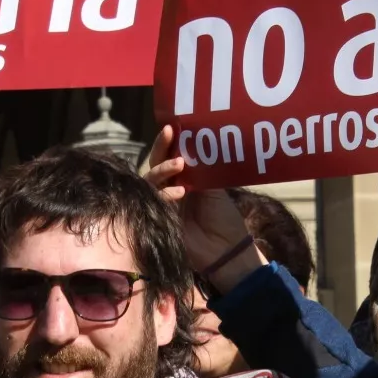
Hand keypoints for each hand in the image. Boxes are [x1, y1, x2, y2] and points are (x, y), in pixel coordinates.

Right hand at [145, 125, 265, 294]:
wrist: (226, 249)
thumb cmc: (224, 218)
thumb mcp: (215, 189)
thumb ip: (203, 169)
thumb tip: (194, 144)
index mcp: (184, 179)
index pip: (170, 157)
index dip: (168, 143)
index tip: (172, 128)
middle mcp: (170, 188)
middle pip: (156, 165)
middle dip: (161, 149)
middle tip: (169, 136)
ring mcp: (163, 204)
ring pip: (151, 181)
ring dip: (163, 170)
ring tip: (179, 165)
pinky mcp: (159, 219)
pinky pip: (155, 201)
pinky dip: (165, 193)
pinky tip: (179, 191)